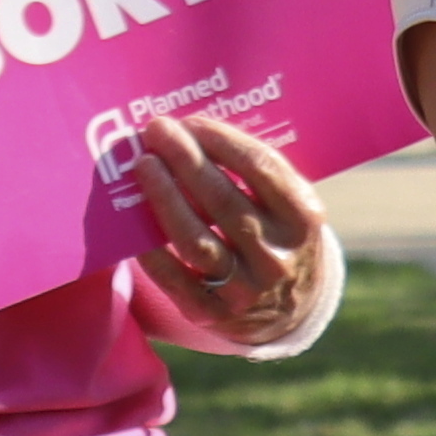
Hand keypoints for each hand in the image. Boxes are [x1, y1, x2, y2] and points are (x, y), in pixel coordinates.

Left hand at [131, 108, 331, 347]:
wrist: (290, 306)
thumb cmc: (275, 232)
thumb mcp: (286, 203)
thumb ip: (255, 170)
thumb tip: (191, 128)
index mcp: (303, 221)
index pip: (262, 170)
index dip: (223, 141)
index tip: (191, 121)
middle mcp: (278, 258)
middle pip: (224, 202)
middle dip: (185, 161)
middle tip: (157, 130)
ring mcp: (247, 290)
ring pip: (196, 241)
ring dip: (165, 198)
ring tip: (144, 164)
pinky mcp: (214, 313)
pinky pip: (174, 279)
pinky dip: (151, 249)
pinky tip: (132, 220)